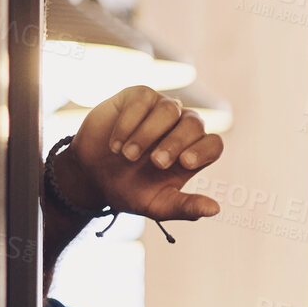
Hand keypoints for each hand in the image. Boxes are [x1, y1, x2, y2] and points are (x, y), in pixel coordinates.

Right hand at [54, 86, 223, 222]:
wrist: (92, 176)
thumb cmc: (131, 190)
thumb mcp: (157, 205)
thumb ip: (185, 207)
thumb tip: (215, 210)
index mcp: (192, 154)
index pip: (213, 144)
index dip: (204, 151)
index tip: (186, 164)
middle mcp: (181, 128)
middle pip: (194, 124)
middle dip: (175, 143)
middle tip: (156, 163)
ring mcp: (160, 110)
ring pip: (169, 109)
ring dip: (148, 134)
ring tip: (128, 156)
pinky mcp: (137, 97)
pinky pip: (143, 100)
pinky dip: (129, 122)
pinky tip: (116, 144)